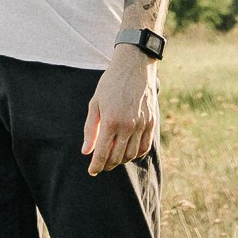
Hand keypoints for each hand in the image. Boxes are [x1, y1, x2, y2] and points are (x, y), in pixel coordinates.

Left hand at [82, 45, 158, 175]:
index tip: (92, 171)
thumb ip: (90, 129)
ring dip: (121, 160)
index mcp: (111, 120)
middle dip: (107, 165)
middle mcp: (128, 125)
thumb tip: (86, 151)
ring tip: (113, 158)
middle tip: (101, 165)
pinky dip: (136, 154)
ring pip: (132, 154)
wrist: (134, 66)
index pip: (102, 152)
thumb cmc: (110, 84)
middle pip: (117, 157)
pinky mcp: (152, 122)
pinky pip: (145, 146)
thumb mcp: (95, 103)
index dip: (96, 165)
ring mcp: (142, 125)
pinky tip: (129, 152)